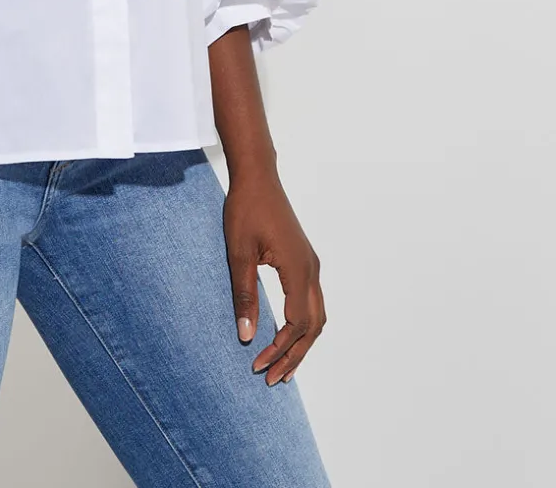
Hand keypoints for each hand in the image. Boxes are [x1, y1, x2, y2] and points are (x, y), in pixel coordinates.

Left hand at [222, 165, 325, 384]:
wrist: (257, 176)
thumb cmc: (245, 209)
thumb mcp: (238, 253)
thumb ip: (244, 295)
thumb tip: (247, 336)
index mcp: (297, 269)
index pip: (296, 324)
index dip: (279, 349)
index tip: (258, 365)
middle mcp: (311, 269)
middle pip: (313, 326)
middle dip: (294, 356)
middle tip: (272, 379)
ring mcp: (310, 264)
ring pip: (317, 316)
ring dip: (301, 343)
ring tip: (282, 366)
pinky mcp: (304, 260)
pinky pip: (312, 302)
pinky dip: (302, 325)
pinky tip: (286, 334)